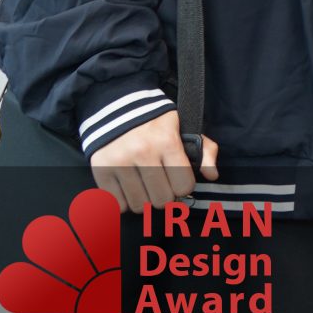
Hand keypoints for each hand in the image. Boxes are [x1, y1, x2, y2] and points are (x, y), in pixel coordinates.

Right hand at [90, 112, 219, 212]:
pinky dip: (125, 202)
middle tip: (162, 187)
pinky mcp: (100, 170)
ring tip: (145, 187)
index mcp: (167, 141)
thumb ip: (204, 149)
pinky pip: (118, 204)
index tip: (179, 181)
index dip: (184, 186)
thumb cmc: (155, 122)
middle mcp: (142, 152)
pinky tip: (129, 189)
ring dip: (145, 201)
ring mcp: (119, 162)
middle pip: (162, 199)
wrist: (116, 107)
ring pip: (139, 205)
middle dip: (165, 196)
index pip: (184, 184)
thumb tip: (212, 175)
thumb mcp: (183, 127)